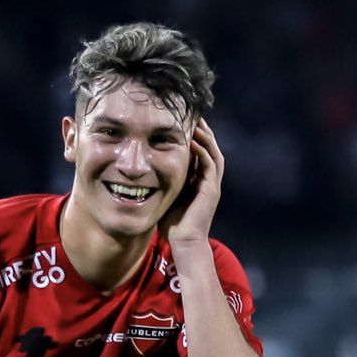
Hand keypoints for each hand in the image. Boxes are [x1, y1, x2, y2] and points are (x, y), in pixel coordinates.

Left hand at [161, 119, 223, 247]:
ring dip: (205, 137)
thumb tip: (143, 167)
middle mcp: (209, 181)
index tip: (182, 122)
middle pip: (211, 149)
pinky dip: (203, 151)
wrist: (183, 242)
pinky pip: (210, 165)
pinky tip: (192, 140)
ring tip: (195, 121)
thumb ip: (161, 180)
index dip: (195, 136)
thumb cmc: (171, 223)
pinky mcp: (211, 191)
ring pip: (214, 154)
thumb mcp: (165, 195)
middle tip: (192, 114)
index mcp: (200, 182)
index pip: (201, 153)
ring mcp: (212, 186)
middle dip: (203, 131)